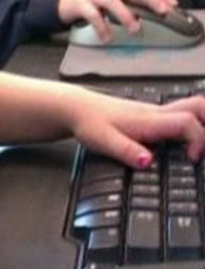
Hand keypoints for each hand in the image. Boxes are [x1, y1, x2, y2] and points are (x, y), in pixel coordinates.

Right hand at [57, 0, 176, 42]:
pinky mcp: (82, 5)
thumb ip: (131, 3)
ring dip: (125, 15)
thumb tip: (152, 12)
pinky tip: (107, 37)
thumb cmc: (94, 0)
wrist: (65, 1)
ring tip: (135, 28)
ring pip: (112, 1)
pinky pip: (94, 16)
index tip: (172, 4)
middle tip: (162, 11)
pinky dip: (102, 27)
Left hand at [66, 87, 204, 167]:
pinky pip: (182, 115)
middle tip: (203, 151)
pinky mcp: (154, 116)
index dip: (198, 140)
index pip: (187, 122)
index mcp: (150, 120)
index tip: (192, 159)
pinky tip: (187, 143)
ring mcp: (157, 113)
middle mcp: (158, 113)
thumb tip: (146, 162)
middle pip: (199, 106)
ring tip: (199, 148)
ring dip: (203, 123)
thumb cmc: (90, 123)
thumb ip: (125, 151)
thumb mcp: (103, 141)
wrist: (77, 109)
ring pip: (192, 108)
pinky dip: (193, 125)